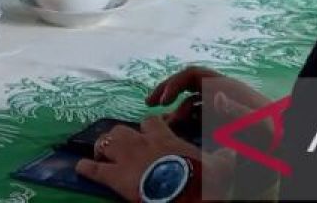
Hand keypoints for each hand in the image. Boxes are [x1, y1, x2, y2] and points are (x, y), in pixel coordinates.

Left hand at [76, 116, 214, 202]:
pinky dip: (85, 168)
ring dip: (101, 148)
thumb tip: (236, 153)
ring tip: (100, 154)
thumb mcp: (217, 166)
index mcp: (163, 138)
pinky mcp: (113, 177)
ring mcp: (125, 158)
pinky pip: (93, 169)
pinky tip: (80, 168)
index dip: (148, 125)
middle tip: (119, 146)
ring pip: (105, 143)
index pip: (151, 122)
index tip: (149, 130)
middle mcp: (141, 143)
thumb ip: (223, 157)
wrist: (183, 194)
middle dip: (118, 137)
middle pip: (122, 130)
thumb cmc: (199, 179)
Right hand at [148, 66, 272, 136]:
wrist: (289, 142)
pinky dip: (186, 120)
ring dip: (175, 109)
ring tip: (164, 125)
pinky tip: (178, 131)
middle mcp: (222, 92)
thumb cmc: (276, 133)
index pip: (193, 75)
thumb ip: (237, 110)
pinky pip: (199, 115)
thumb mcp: (259, 123)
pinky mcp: (225, 120)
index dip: (174, 83)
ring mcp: (223, 106)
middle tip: (149, 103)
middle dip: (168, 90)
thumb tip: (214, 96)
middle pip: (188, 83)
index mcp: (227, 88)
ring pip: (191, 101)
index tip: (161, 100)